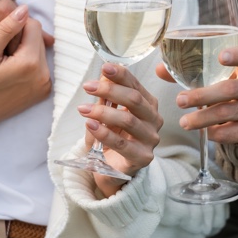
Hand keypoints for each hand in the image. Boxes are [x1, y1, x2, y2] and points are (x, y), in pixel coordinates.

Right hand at [0, 5, 51, 154]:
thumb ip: (6, 29)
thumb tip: (24, 9)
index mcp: (30, 63)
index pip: (34, 26)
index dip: (15, 26)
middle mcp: (44, 75)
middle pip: (38, 39)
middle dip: (20, 39)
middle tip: (0, 53)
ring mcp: (45, 85)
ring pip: (39, 51)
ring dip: (23, 51)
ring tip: (4, 64)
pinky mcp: (43, 91)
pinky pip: (39, 66)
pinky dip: (27, 63)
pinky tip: (10, 73)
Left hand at [79, 63, 162, 196]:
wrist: (113, 169)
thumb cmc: (112, 137)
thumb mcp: (107, 113)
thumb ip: (107, 97)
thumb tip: (104, 76)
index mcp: (147, 104)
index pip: (136, 85)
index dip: (120, 75)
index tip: (104, 67)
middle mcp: (154, 119)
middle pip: (134, 100)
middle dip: (109, 90)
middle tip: (88, 86)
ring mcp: (150, 139)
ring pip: (129, 120)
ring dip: (103, 112)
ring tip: (83, 109)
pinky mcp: (143, 158)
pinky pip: (123, 144)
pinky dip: (104, 133)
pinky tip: (91, 125)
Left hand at [156, 45, 237, 145]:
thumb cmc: (232, 85)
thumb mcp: (221, 75)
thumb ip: (192, 70)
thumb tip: (160, 69)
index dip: (237, 55)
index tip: (220, 57)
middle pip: (231, 89)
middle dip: (202, 96)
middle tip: (180, 101)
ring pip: (228, 112)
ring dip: (202, 118)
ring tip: (184, 122)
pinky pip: (233, 132)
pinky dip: (215, 132)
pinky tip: (203, 132)